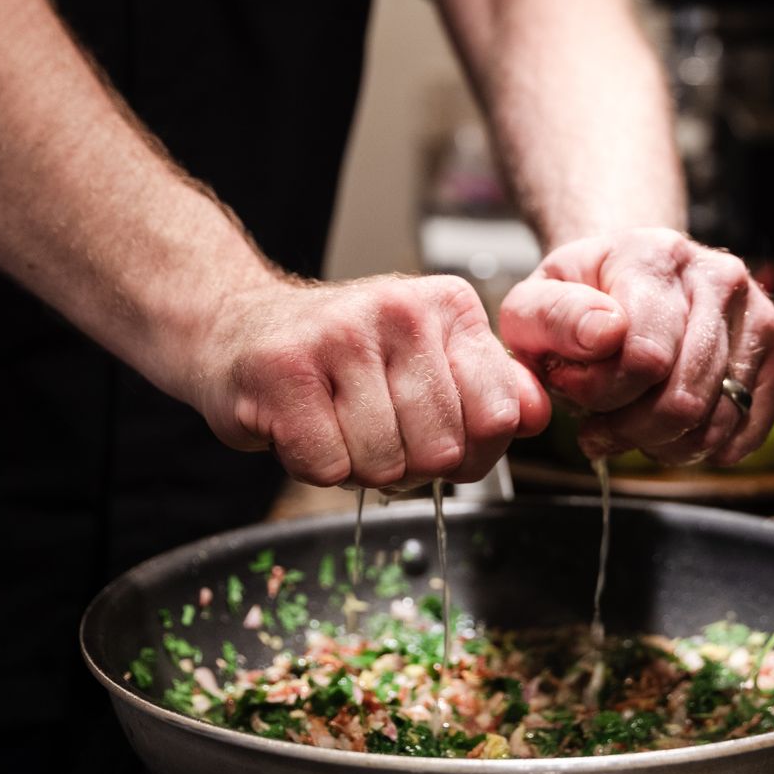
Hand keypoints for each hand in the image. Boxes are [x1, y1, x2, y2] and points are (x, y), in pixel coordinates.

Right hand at [198, 274, 550, 488]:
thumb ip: (490, 389)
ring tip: (336, 424)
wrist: (237, 329)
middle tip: (375, 431)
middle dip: (408, 465)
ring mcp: (340, 334)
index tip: (437, 433)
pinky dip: (313, 466)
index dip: (470, 450)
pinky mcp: (284, 368)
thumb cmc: (342, 359)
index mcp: (448, 307)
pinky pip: (326, 466)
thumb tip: (536, 417)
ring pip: (383, 463)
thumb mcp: (428, 361)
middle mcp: (400, 309)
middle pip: (441, 450)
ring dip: (357, 466)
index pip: (497, 416)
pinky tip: (301, 425)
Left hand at [499, 228, 773, 466]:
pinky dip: (705, 448)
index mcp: (656, 255)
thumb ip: (550, 319)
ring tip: (631, 427)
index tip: (572, 390)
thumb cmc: (579, 301)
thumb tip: (604, 336)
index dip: (600, 394)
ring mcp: (758, 314)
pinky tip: (670, 433)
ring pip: (717, 420)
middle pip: (684, 396)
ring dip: (664, 444)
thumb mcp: (535, 303)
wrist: (628, 280)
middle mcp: (719, 276)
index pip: (644, 356)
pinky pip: (748, 429)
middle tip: (598, 428)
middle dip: (631, 430)